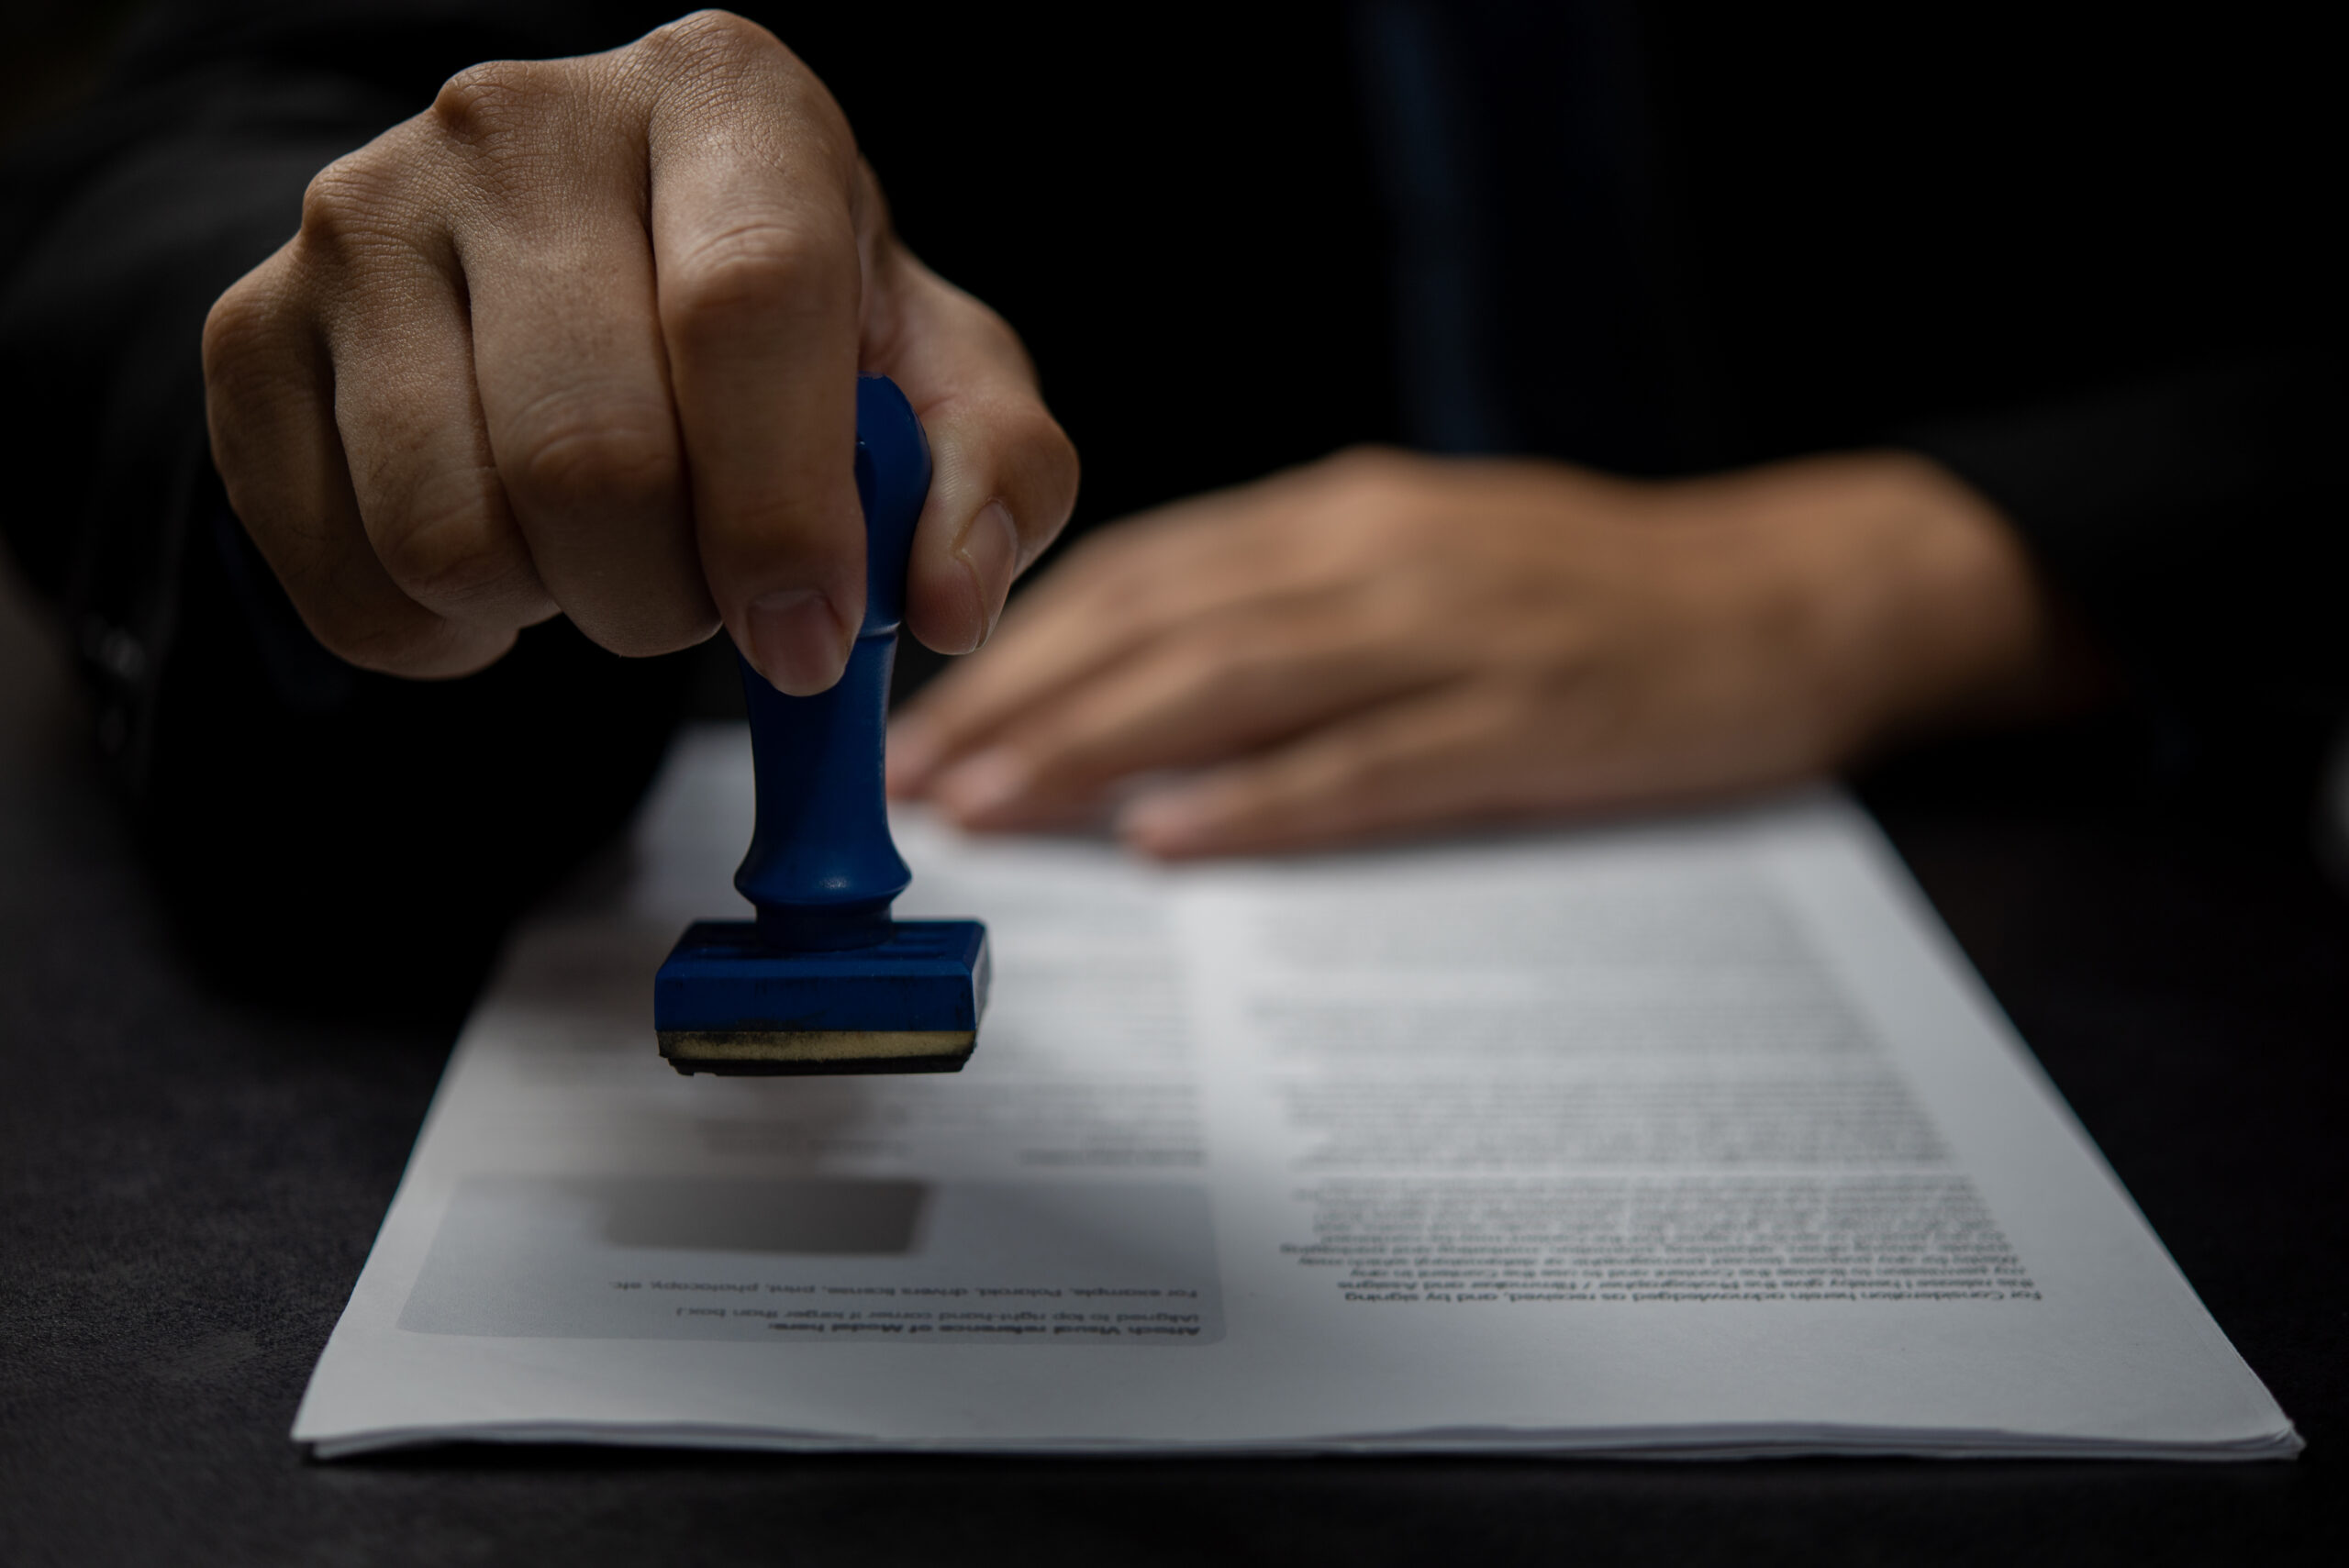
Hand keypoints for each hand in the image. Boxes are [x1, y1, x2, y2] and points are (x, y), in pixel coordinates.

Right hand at [202, 10, 1074, 691]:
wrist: (595, 277)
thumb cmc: (790, 337)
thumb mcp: (934, 379)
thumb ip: (991, 476)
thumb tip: (944, 602)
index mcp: (724, 100)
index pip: (746, 305)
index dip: (784, 512)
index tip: (810, 637)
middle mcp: (522, 124)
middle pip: (590, 454)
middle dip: (673, 598)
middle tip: (709, 596)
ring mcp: (363, 216)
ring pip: (454, 538)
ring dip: (560, 613)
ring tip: (606, 552)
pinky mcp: (254, 329)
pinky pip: (346, 581)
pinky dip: (446, 638)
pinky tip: (509, 564)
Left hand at [887, 447, 2094, 856]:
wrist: (1793, 593)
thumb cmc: (1590, 588)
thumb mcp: (1425, 552)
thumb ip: (1290, 599)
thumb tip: (1132, 670)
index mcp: (1348, 516)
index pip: (1145, 571)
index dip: (1021, 643)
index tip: (926, 712)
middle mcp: (1383, 558)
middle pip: (1163, 626)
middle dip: (1020, 700)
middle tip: (912, 778)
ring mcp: (1458, 638)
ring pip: (1239, 686)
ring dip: (1095, 746)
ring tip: (989, 805)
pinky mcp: (1531, 725)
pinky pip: (1371, 767)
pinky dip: (1262, 804)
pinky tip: (1169, 840)